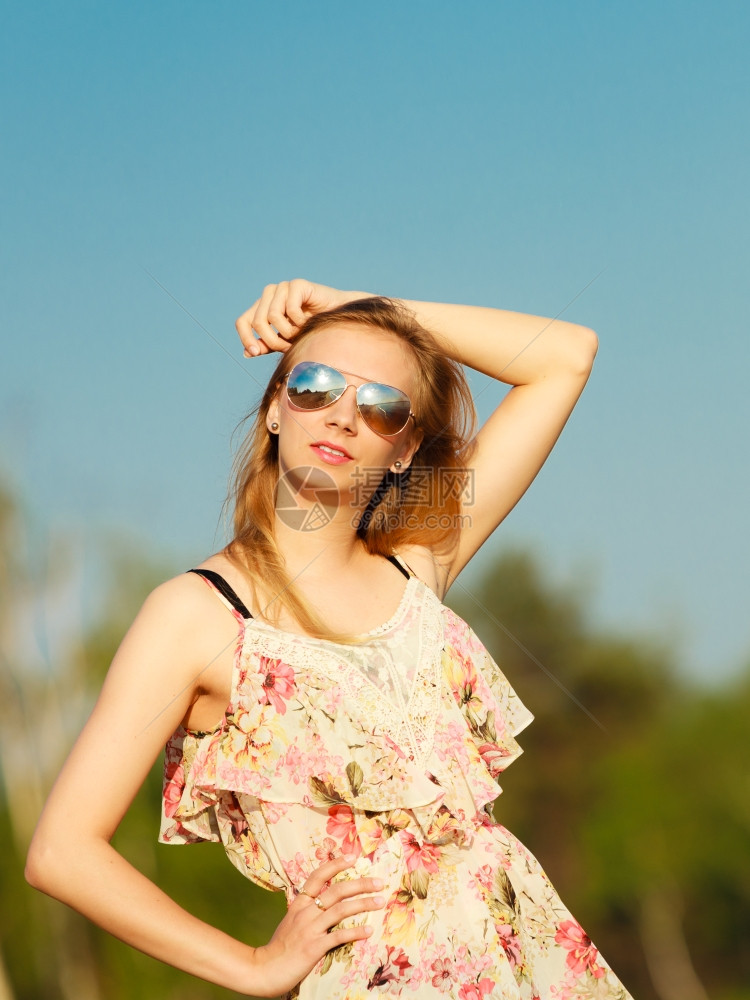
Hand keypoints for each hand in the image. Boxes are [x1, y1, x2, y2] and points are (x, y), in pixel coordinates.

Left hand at [237, 279, 356, 356]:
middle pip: (258, 322)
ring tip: (299, 334)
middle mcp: (269, 294)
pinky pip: (290, 309)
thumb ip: (267, 345)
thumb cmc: (310, 330)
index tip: (255, 353)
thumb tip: (247, 353)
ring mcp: (282, 287)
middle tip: (288, 348)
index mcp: (262, 307)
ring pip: (272, 317)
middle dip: (273, 341)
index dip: (246, 338)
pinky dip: (299, 322)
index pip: (242, 321)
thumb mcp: (285, 341)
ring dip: (288, 332)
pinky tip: (308, 322)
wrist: (336, 321)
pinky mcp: (297, 284)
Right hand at [246, 855, 384, 996]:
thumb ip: (305, 910)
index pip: (318, 876)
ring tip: (380, 901)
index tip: (353, 857)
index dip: (336, 864)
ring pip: (341, 910)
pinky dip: (355, 932)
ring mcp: (310, 929)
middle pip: (336, 890)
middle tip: (379, 882)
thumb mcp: (290, 921)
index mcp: (299, 903)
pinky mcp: (314, 948)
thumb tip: (321, 902)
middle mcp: (305, 912)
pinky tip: (368, 931)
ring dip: (363, 904)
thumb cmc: (278, 947)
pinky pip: (338, 936)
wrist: (263, 969)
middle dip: (360, 884)